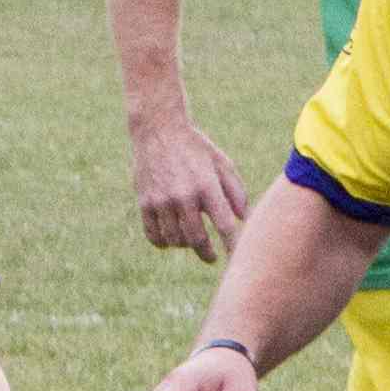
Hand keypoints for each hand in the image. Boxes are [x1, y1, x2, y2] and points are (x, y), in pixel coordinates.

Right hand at [131, 118, 249, 262]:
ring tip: (190, 241)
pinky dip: (164, 242)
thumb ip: (236, 192)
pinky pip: (154, 235)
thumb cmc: (196, 148)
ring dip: (185, 245)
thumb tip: (244, 220)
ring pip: (175, 240)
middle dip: (206, 253)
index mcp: (207, 185)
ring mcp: (161, 200)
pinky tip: (171, 239)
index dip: (232, 246)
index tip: (236, 259)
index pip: (223, 225)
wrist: (158, 130)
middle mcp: (184, 195)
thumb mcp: (222, 163)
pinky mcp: (145, 203)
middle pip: (197, 239)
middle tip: (211, 257)